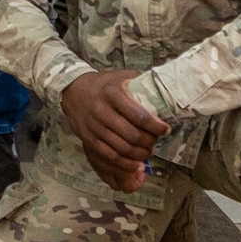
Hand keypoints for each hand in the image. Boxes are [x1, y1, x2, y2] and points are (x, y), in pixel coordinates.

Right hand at [60, 69, 169, 192]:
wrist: (74, 91)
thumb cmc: (104, 84)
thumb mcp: (121, 76)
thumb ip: (140, 83)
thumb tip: (164, 91)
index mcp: (113, 94)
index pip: (139, 115)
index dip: (155, 126)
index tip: (166, 129)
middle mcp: (102, 111)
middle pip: (132, 135)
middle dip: (149, 142)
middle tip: (156, 141)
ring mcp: (94, 127)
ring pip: (122, 149)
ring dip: (140, 154)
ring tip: (148, 151)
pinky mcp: (89, 139)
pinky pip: (110, 157)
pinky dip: (126, 164)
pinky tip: (137, 165)